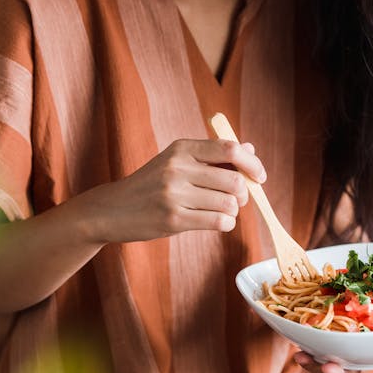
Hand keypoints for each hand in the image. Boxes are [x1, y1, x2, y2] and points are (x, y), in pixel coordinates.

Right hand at [85, 138, 266, 243]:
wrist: (112, 209)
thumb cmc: (151, 184)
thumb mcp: (177, 161)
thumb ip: (213, 155)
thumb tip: (250, 150)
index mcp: (181, 148)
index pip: (229, 149)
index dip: (252, 164)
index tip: (260, 176)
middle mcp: (178, 167)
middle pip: (234, 180)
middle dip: (244, 193)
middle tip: (238, 199)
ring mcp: (173, 194)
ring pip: (228, 203)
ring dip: (233, 211)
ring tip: (223, 212)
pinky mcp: (172, 219)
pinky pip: (217, 222)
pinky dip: (225, 224)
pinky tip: (216, 222)